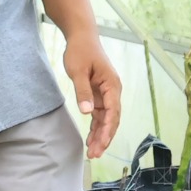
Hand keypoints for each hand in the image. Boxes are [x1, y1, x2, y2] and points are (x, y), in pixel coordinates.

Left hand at [63, 32, 122, 159]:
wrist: (81, 36)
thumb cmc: (80, 50)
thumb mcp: (78, 70)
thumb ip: (82, 90)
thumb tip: (87, 112)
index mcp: (112, 85)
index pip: (113, 113)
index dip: (107, 130)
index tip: (100, 144)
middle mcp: (113, 92)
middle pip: (112, 120)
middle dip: (105, 138)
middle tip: (95, 154)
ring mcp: (106, 94)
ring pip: (106, 120)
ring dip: (100, 135)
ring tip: (92, 152)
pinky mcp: (99, 95)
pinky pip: (99, 115)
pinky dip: (95, 127)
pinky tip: (90, 139)